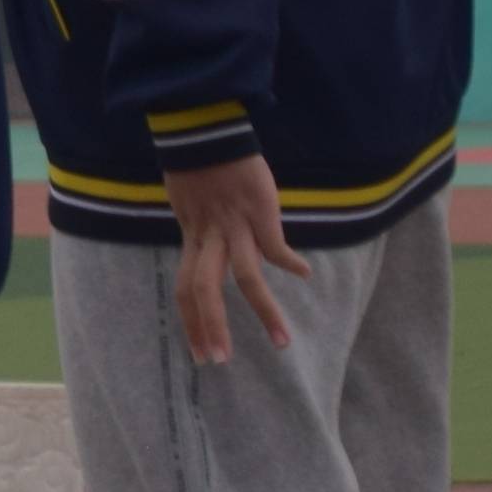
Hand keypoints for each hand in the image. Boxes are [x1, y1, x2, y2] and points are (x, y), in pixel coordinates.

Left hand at [170, 157, 308, 363]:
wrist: (204, 130)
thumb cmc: (198, 165)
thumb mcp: (190, 204)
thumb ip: (201, 229)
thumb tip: (210, 247)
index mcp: (193, 237)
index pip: (187, 289)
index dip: (191, 322)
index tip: (198, 351)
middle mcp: (209, 238)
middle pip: (205, 290)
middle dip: (212, 328)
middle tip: (219, 362)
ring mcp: (234, 227)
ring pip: (246, 277)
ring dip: (264, 311)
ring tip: (282, 341)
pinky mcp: (259, 212)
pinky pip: (275, 246)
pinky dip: (290, 261)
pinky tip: (304, 272)